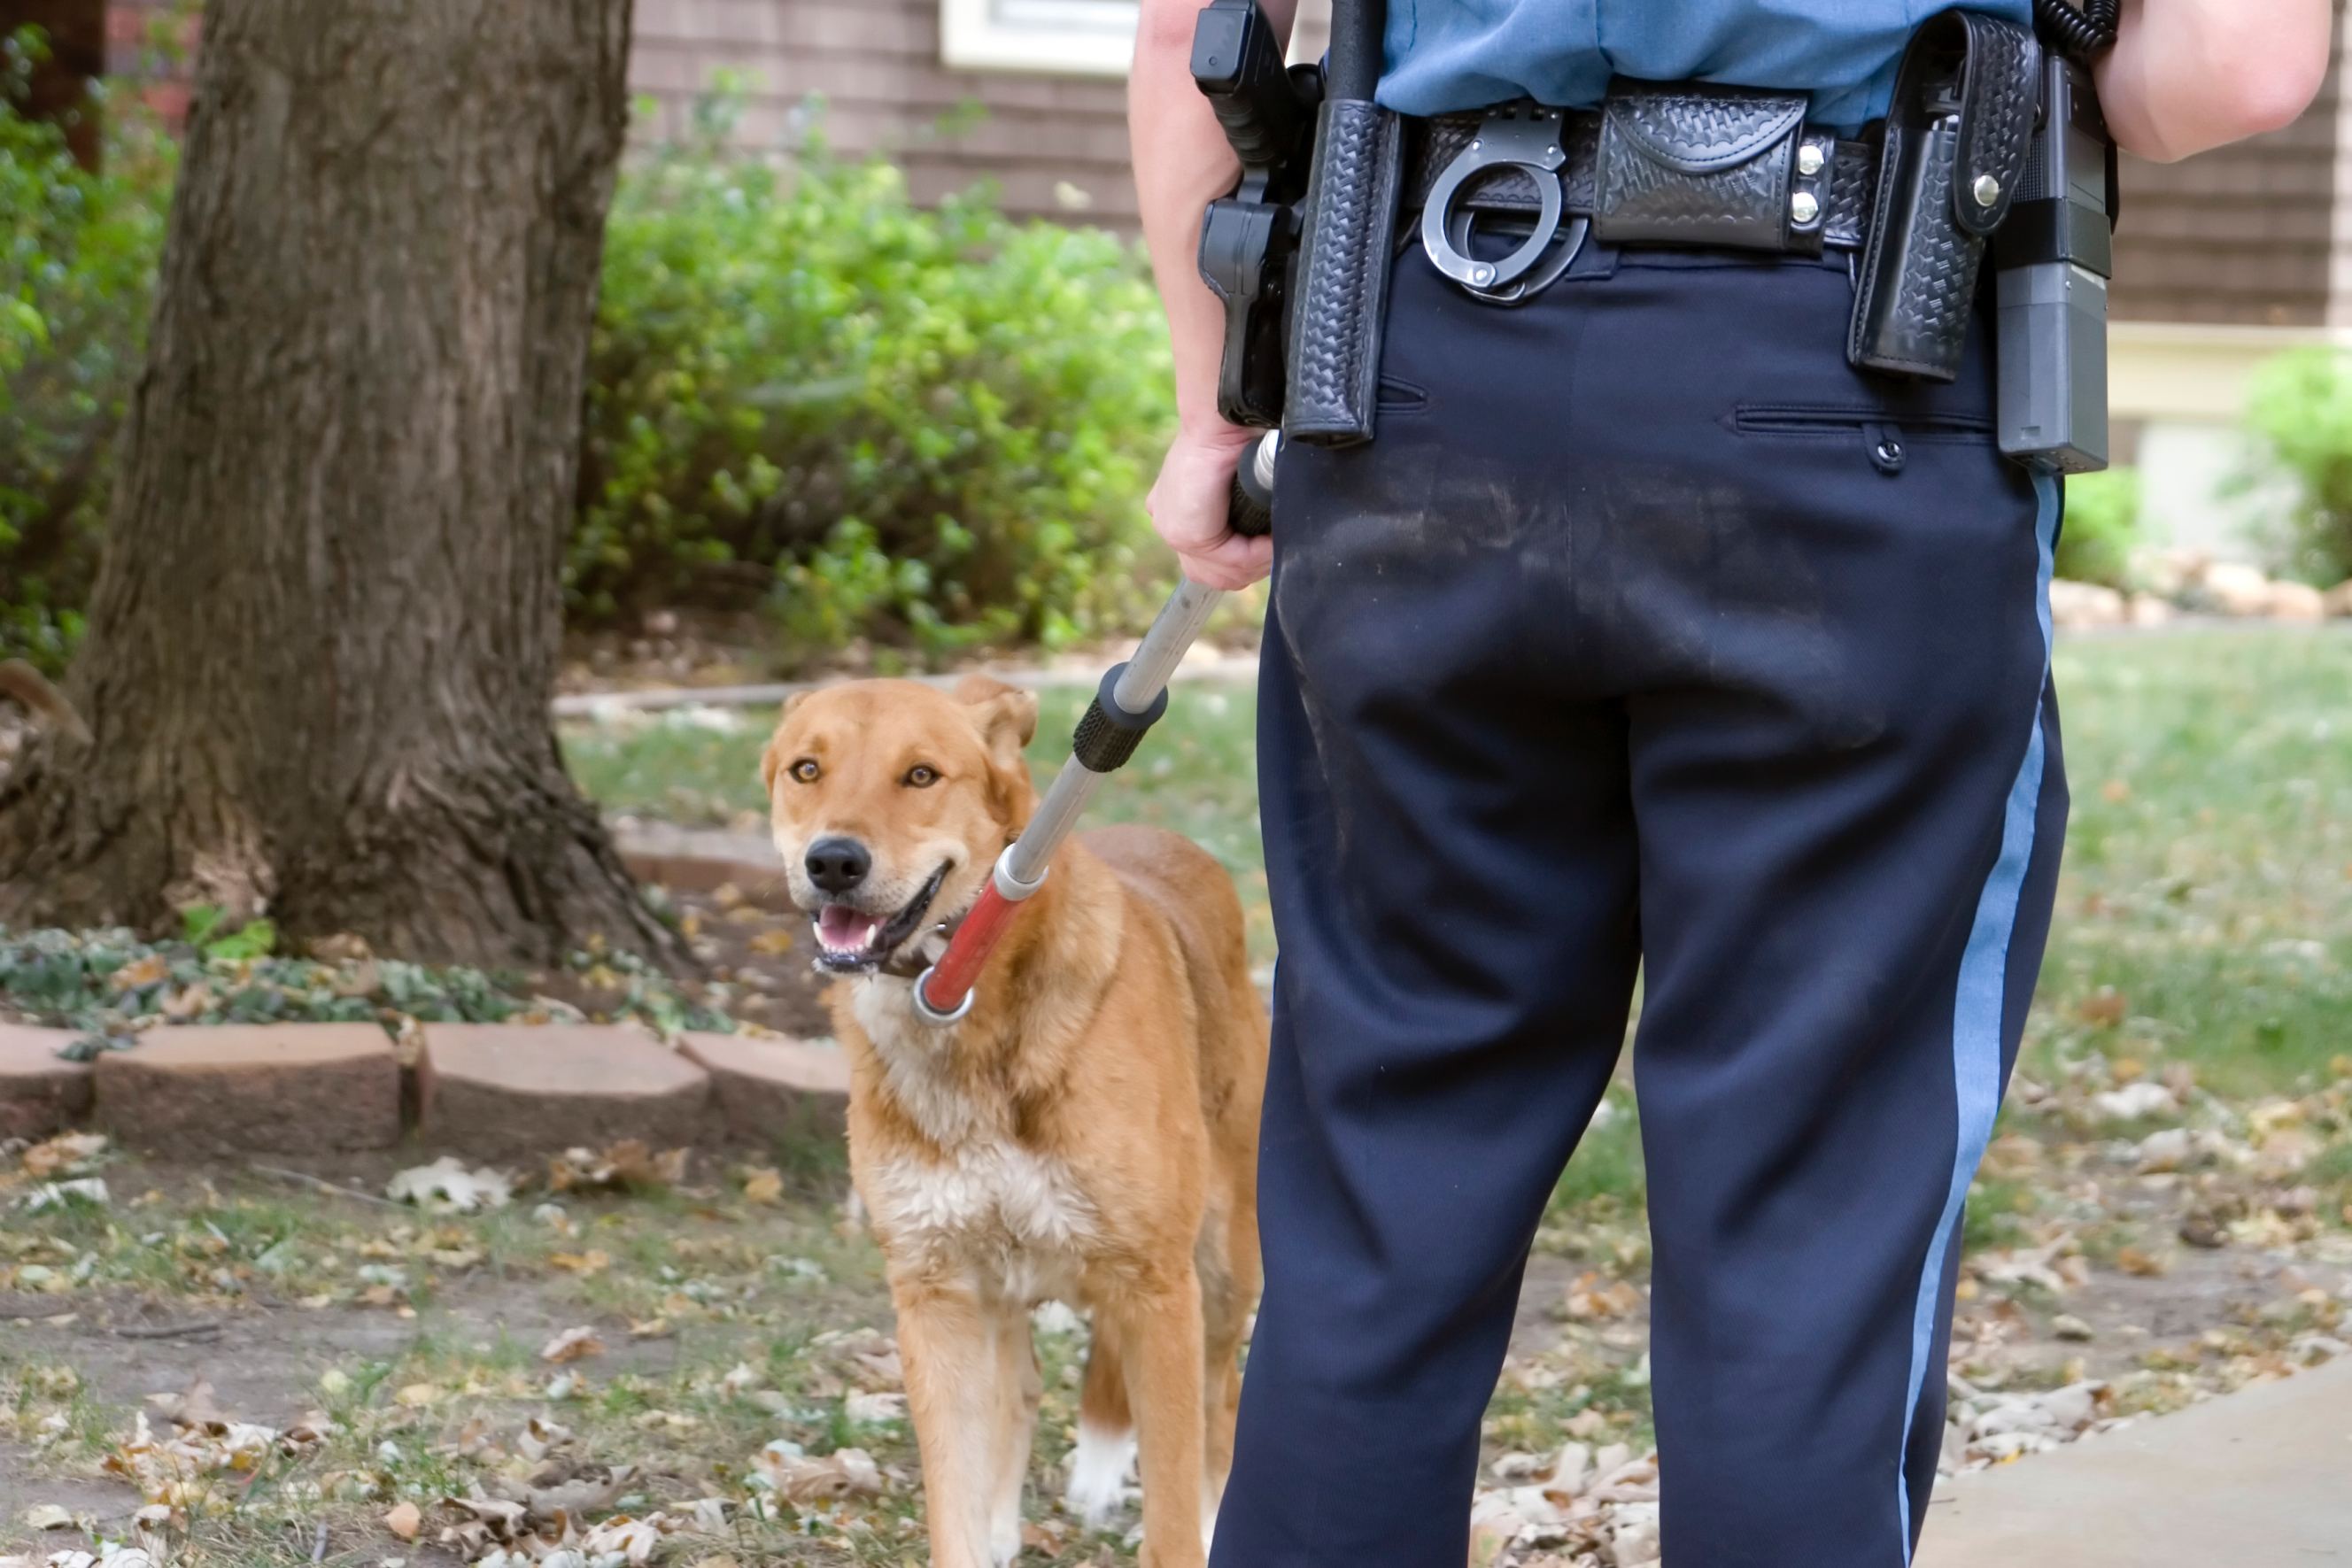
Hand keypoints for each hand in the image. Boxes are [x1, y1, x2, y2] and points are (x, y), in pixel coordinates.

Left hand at [1146, 421, 1272, 588]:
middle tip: (1276, 550)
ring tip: (1277, 543)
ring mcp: (1172, 529)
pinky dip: (1257, 555)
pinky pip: (1230, 561)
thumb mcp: (1239, 483)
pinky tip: (1271, 540)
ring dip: (1258, 562)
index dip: (1242, 562)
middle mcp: (1168, 521)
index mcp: (1176, 509)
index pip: (1207, 561)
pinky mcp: (1185, 532)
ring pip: (1223, 573)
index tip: (1267, 548)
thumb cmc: (1238, 442)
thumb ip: (1242, 515)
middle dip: (1250, 568)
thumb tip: (1265, 544)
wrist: (1225, 422)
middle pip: (1214, 574)